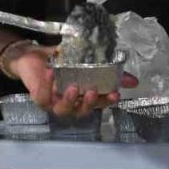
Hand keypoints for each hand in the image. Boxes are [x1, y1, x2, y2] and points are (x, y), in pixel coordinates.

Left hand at [4, 43, 120, 117]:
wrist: (34, 57)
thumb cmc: (60, 62)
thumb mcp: (85, 62)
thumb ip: (108, 71)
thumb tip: (134, 81)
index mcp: (82, 98)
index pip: (98, 104)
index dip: (107, 102)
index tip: (115, 94)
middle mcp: (69, 104)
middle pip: (80, 111)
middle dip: (88, 104)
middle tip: (93, 91)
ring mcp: (53, 103)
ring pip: (62, 109)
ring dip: (69, 100)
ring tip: (73, 88)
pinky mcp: (38, 97)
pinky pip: (42, 96)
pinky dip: (47, 86)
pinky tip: (51, 73)